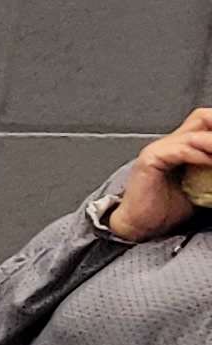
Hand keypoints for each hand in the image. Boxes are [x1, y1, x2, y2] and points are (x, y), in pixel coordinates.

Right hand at [105, 111, 211, 240]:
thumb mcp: (201, 184)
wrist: (141, 226)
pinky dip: (199, 155)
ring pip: (195, 135)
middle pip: (201, 117)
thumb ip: (210, 167)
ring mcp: (158, 149)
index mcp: (181, 146)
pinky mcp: (150, 159)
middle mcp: (169, 143)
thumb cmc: (166, 210)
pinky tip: (210, 161)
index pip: (207, 122)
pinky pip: (181, 151)